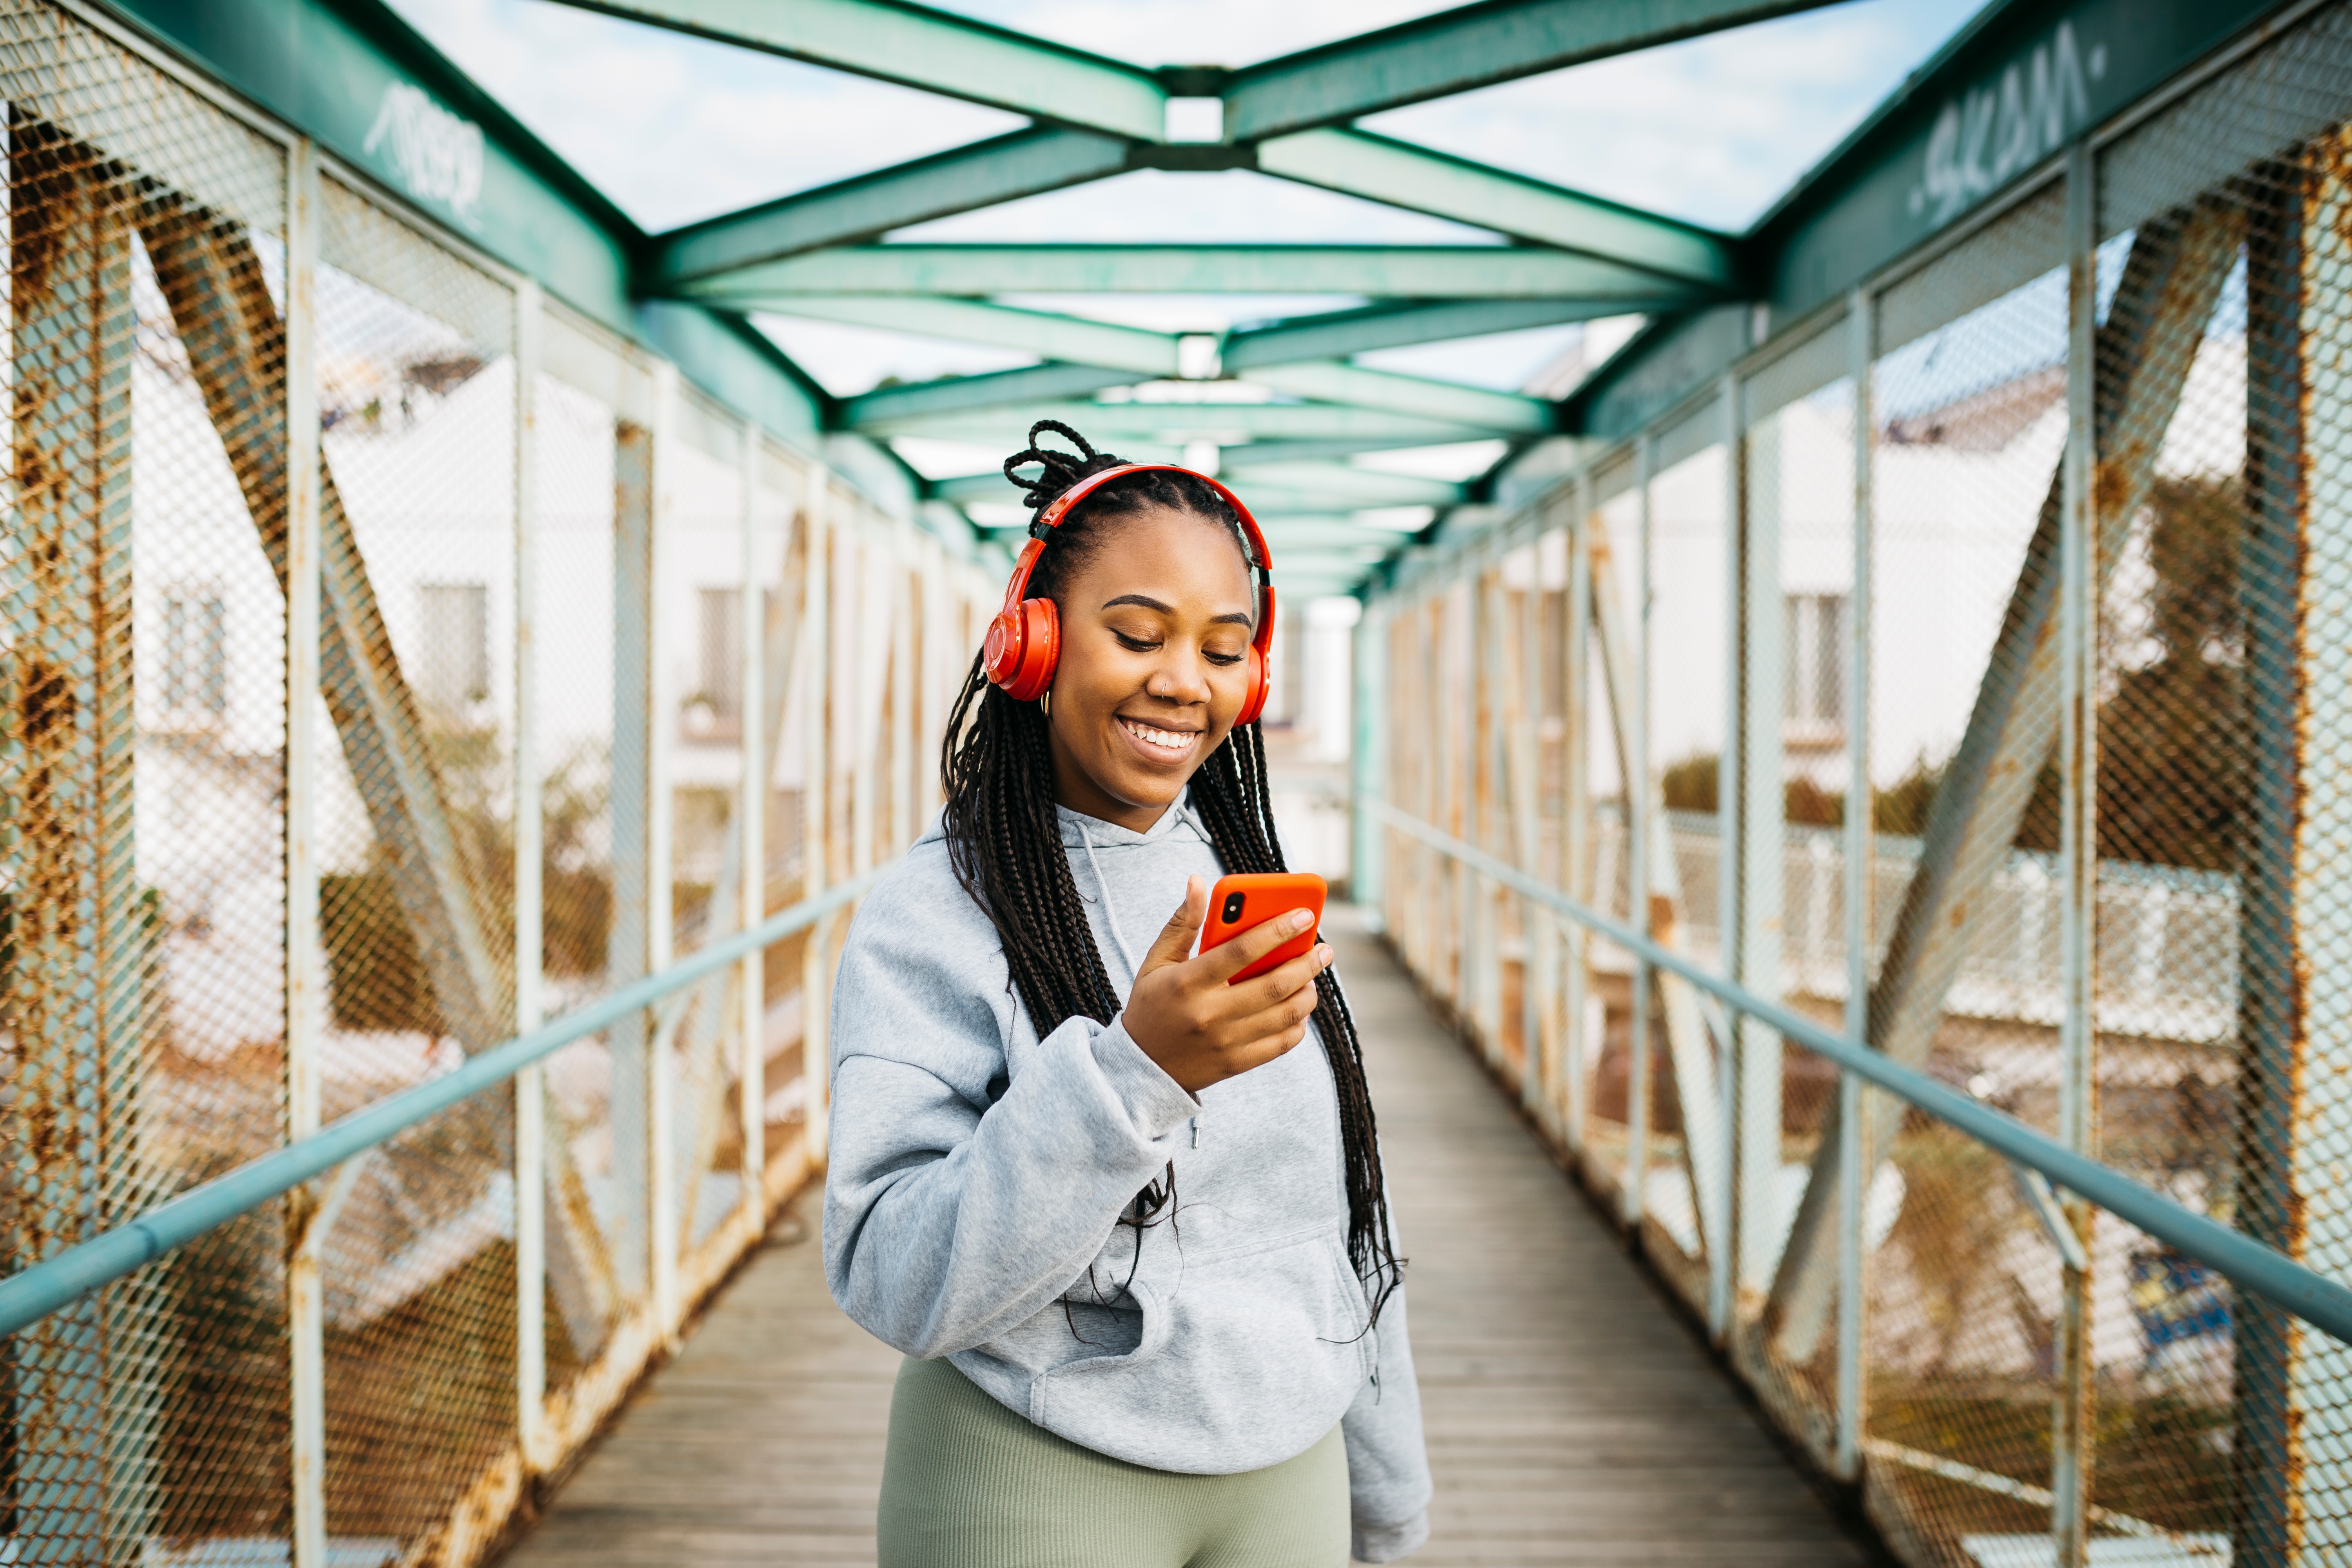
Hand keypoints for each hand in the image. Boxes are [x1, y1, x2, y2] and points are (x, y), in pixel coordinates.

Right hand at [1122, 875, 1332, 1095]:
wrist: (1140, 1069)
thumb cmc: (1151, 1004)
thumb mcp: (1157, 961)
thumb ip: (1181, 922)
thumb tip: (1198, 881)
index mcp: (1188, 982)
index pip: (1242, 950)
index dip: (1278, 929)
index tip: (1305, 914)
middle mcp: (1209, 1013)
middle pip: (1274, 983)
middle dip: (1307, 962)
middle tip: (1324, 949)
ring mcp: (1226, 1042)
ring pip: (1285, 1014)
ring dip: (1308, 991)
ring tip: (1312, 977)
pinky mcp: (1237, 1063)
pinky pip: (1281, 1043)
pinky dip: (1298, 1024)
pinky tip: (1299, 1008)